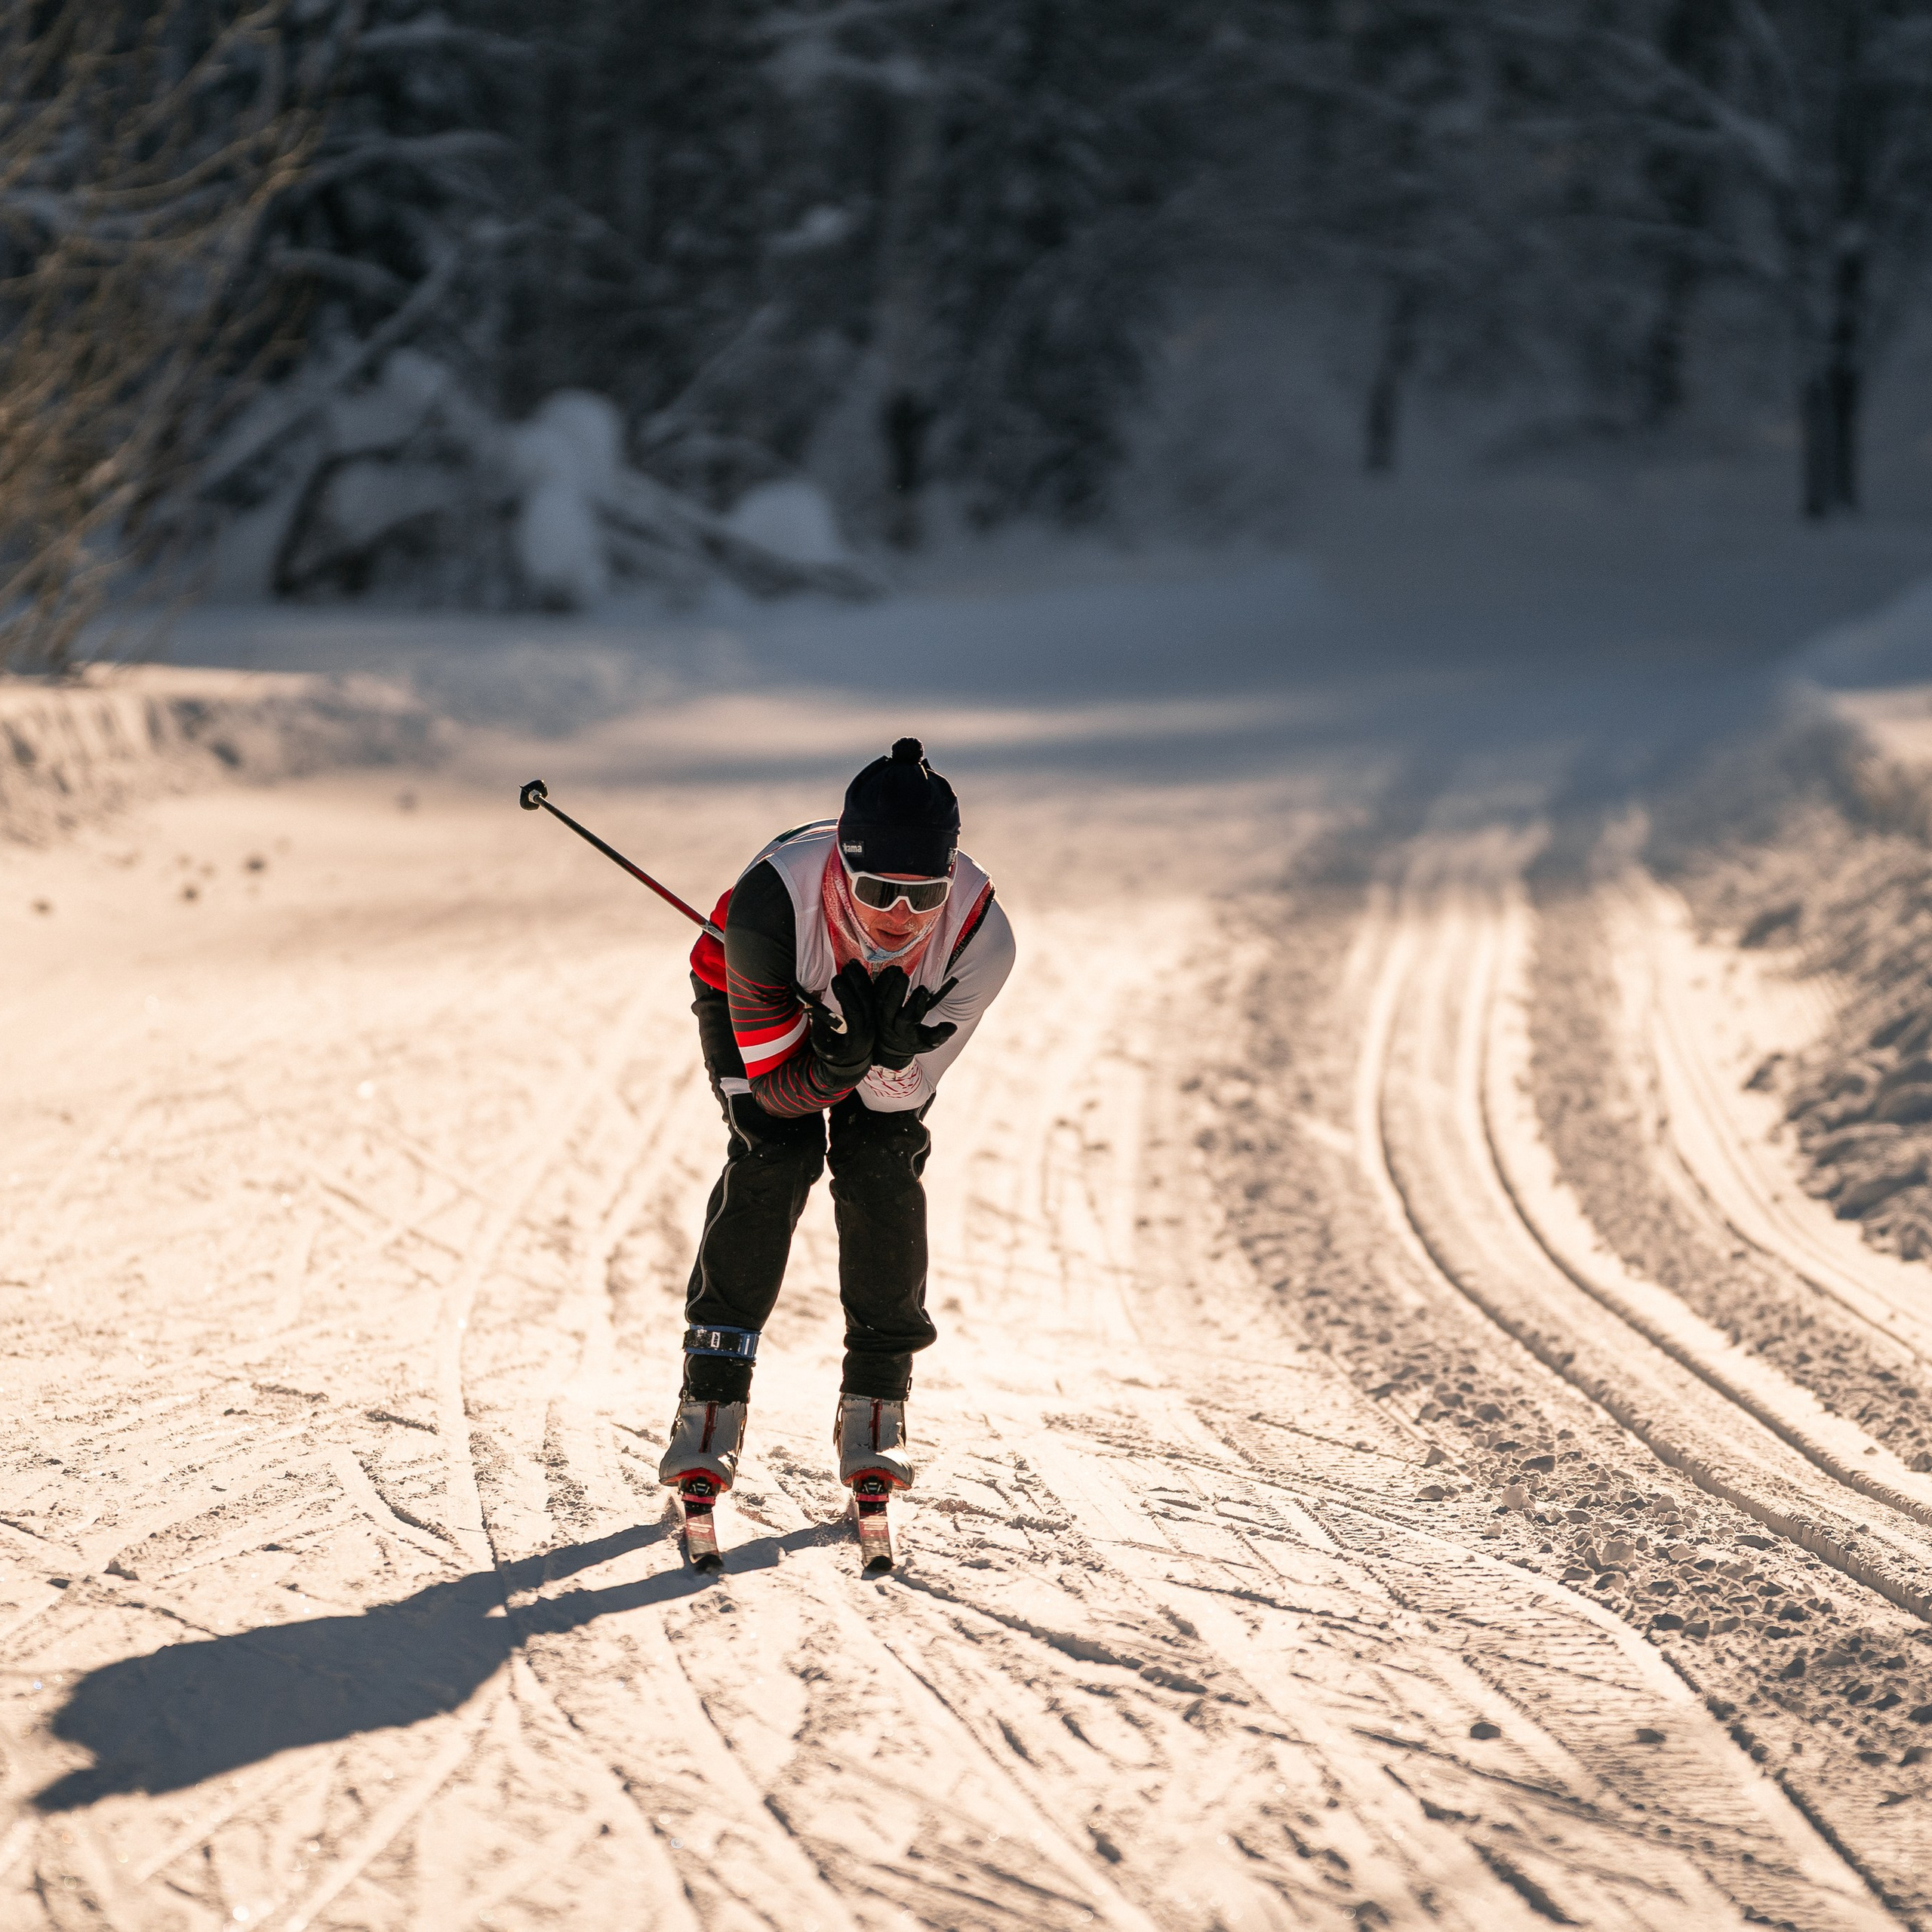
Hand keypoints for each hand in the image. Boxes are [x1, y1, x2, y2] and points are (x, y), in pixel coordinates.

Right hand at [807, 959, 877, 1084]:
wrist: (851, 1065)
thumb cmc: (832, 1054)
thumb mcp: (821, 1046)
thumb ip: (818, 1028)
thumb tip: (812, 1008)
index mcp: (855, 1037)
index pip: (854, 1013)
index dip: (847, 996)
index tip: (836, 981)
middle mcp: (868, 1028)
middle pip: (865, 1001)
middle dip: (856, 982)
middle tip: (846, 967)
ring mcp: (872, 1020)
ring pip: (871, 997)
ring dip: (862, 979)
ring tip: (852, 964)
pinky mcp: (872, 1015)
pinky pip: (872, 996)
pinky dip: (866, 982)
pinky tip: (859, 969)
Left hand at [870, 969, 957, 1070]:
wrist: (893, 1048)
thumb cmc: (914, 1041)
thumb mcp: (930, 1042)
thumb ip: (941, 1034)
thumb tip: (952, 1027)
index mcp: (903, 1032)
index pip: (906, 1018)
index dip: (914, 1004)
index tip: (923, 990)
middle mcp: (889, 1024)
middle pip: (889, 1007)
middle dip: (895, 991)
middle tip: (904, 976)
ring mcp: (879, 1015)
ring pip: (880, 999)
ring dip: (887, 983)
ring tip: (896, 969)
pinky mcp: (875, 1007)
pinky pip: (874, 993)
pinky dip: (881, 981)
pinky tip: (889, 970)